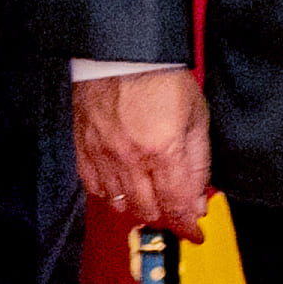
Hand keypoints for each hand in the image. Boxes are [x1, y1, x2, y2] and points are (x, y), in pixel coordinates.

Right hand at [75, 67, 211, 240]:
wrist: (122, 50)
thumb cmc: (161, 76)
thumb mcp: (196, 117)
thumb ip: (198, 163)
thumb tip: (198, 200)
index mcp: (163, 149)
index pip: (177, 206)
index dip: (188, 226)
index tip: (194, 233)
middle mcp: (130, 157)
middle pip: (149, 211)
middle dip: (167, 218)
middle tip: (175, 213)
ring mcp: (103, 153)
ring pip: (120, 204)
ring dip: (139, 208)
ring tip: (151, 199)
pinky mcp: (83, 146)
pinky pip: (94, 187)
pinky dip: (110, 194)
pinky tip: (122, 187)